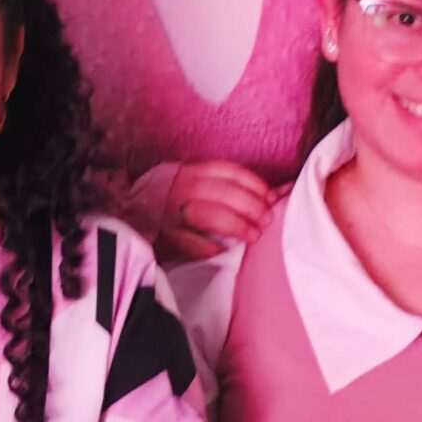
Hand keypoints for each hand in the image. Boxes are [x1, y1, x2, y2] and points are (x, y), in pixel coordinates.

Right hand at [159, 161, 283, 262]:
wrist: (138, 204)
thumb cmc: (182, 194)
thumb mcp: (205, 181)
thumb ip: (238, 186)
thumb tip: (284, 190)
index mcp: (194, 170)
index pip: (230, 173)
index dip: (255, 186)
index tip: (271, 198)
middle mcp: (183, 187)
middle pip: (223, 193)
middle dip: (251, 207)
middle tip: (266, 220)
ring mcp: (173, 210)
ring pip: (208, 215)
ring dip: (235, 226)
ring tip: (253, 236)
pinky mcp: (166, 233)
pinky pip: (188, 241)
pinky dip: (206, 247)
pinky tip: (220, 250)